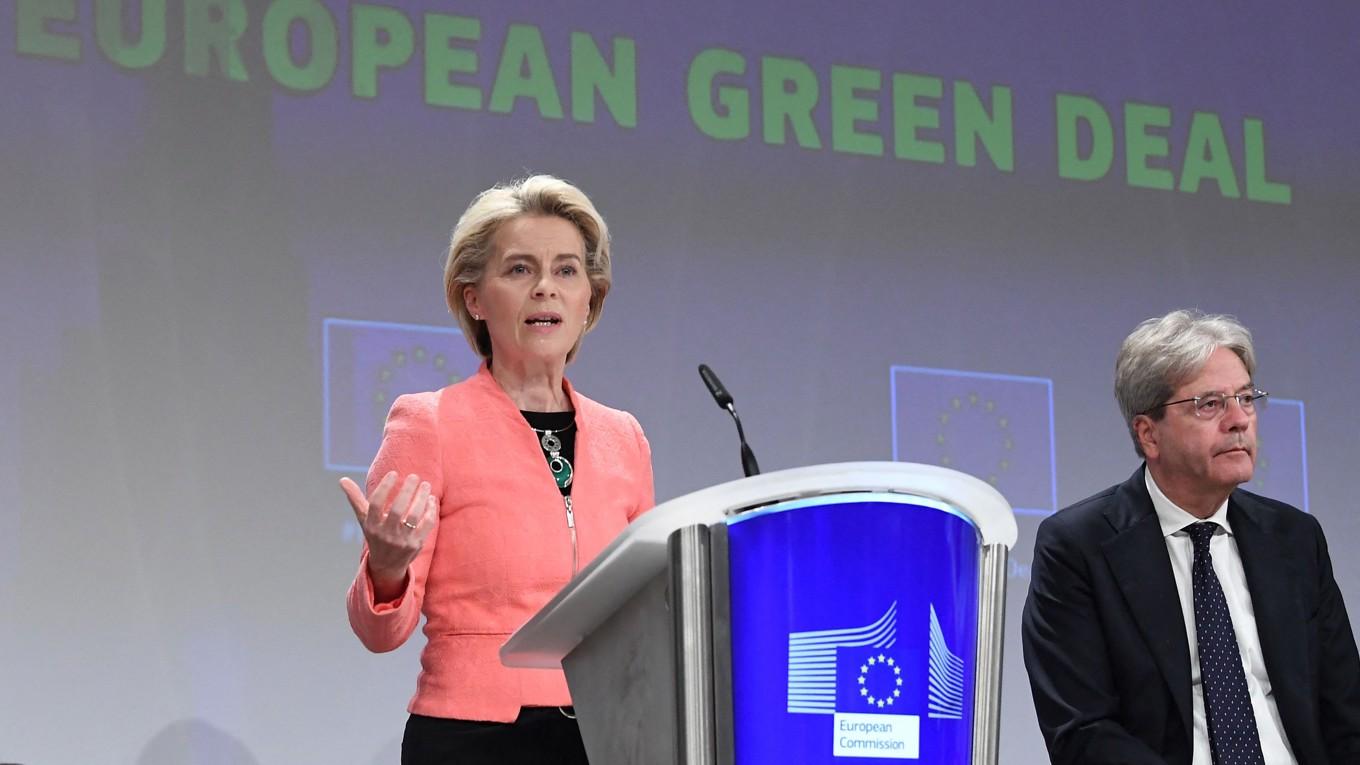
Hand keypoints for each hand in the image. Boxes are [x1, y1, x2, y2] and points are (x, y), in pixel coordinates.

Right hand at [340, 472, 436, 595]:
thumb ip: (355, 499)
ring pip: (414, 516)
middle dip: (407, 491)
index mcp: (372, 525)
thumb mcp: (364, 520)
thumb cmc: (375, 535)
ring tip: (425, 485)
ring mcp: (402, 540)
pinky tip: (430, 499)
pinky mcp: (416, 544)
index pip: (376, 504)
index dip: (384, 487)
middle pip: (398, 510)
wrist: (386, 565)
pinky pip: (426, 525)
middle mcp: (386, 533)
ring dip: (421, 498)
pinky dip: (430, 510)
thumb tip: (343, 479)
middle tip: (414, 476)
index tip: (393, 473)